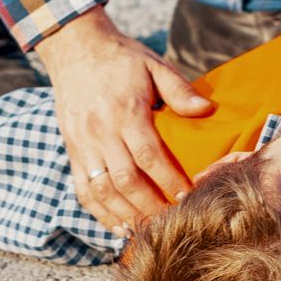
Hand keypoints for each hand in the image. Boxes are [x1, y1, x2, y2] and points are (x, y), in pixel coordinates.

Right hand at [35, 6, 213, 232]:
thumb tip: (207, 109)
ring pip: (102, 190)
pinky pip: (82, 189)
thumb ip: (179, 89)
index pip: (148, 154)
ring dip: (125, 215)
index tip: (189, 197)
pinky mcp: (72, 152)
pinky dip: (99, 212)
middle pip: (125, 179)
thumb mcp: (154, 65)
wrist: (75, 50)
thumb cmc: (121, 59)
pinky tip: (119, 226)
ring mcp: (83, 144)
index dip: (168, 180)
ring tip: (149, 231)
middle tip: (173, 222)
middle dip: (150, 205)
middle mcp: (100, 131)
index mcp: (124, 111)